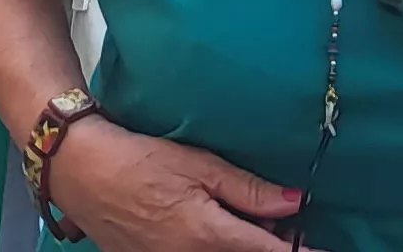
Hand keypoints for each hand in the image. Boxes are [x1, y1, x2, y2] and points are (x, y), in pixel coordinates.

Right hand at [40, 117, 302, 251]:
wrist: (81, 172)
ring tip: (244, 225)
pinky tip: (214, 231)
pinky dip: (215, 249)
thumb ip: (248, 190)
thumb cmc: (139, 160)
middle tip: (282, 228)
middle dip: (272, 246)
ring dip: (242, 246)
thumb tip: (294, 203)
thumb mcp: (198, 165)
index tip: (322, 249)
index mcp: (209, 235)